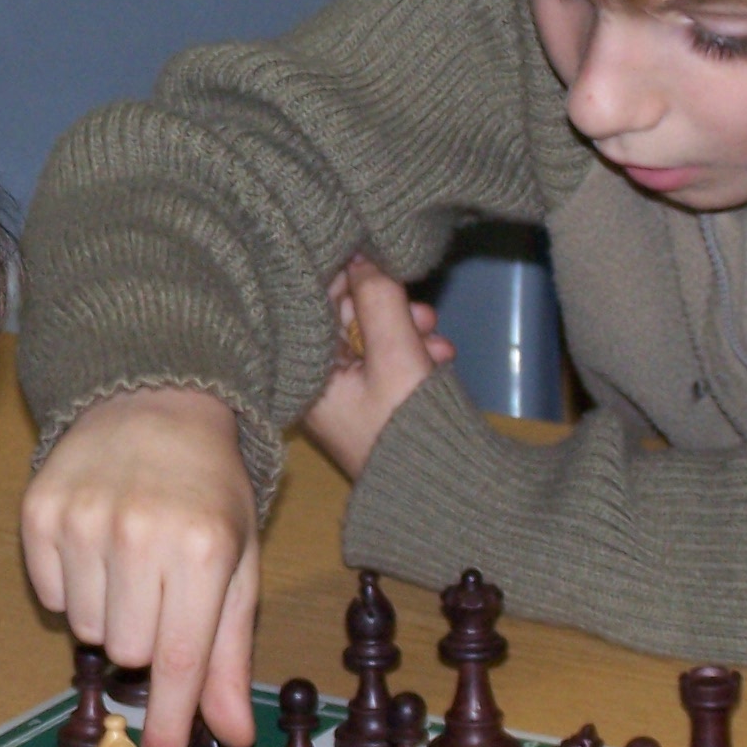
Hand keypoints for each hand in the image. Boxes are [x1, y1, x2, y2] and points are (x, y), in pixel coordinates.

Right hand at [21, 385, 260, 746]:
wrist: (152, 402)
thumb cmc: (207, 492)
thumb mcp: (237, 565)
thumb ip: (229, 653)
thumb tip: (231, 736)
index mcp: (203, 548)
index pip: (180, 657)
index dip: (170, 718)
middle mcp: (138, 532)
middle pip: (127, 651)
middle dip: (146, 640)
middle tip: (161, 592)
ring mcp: (81, 519)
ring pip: (85, 629)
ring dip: (109, 613)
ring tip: (129, 564)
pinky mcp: (38, 511)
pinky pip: (51, 597)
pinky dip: (73, 587)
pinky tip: (95, 547)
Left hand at [302, 257, 453, 477]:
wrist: (444, 490)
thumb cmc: (408, 426)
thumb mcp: (395, 355)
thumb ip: (378, 299)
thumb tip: (361, 256)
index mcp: (302, 374)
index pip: (308, 306)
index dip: (342, 276)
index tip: (373, 257)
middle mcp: (314, 383)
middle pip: (340, 320)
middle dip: (384, 307)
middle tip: (419, 308)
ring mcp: (343, 395)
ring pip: (369, 338)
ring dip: (406, 329)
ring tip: (436, 340)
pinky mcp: (371, 403)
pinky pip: (385, 361)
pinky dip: (412, 352)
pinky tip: (440, 356)